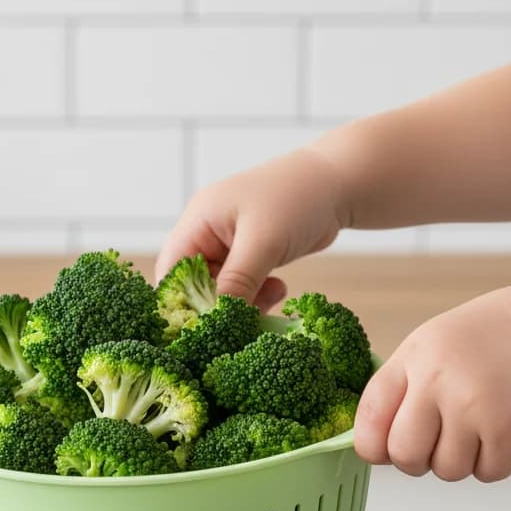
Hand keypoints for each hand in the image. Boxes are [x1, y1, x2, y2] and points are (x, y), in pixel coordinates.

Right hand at [155, 147, 346, 307]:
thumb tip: (215, 320)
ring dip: (242, 303)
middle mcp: (207, 233)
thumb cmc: (296, 197)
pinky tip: (279, 289)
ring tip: (270, 298)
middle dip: (217, 306)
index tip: (204, 328)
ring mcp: (228, 245)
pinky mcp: (249, 255)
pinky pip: (242, 287)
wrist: (338, 183)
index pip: (171, 271)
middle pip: (194, 285)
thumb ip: (236, 281)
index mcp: (198, 221)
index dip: (180, 303)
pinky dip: (257, 295)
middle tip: (242, 323)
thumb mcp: (263, 242)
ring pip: (220, 290)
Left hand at [354, 279, 510, 481]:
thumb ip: (400, 387)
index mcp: (413, 358)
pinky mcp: (510, 434)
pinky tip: (501, 428)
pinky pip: (485, 473)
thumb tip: (373, 443)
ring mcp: (474, 410)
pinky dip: (492, 461)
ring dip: (458, 459)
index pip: (369, 418)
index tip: (381, 447)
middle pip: (403, 456)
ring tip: (476, 425)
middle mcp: (438, 383)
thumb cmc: (494, 337)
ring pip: (445, 471)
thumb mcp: (432, 342)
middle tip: (434, 440)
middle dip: (414, 459)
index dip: (370, 444)